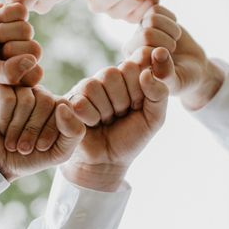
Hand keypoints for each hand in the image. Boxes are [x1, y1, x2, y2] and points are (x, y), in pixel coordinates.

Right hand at [0, 0, 42, 85]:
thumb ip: (8, 73)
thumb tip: (32, 61)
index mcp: (17, 72)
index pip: (36, 74)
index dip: (20, 69)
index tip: (1, 65)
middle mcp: (21, 53)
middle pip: (35, 51)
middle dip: (11, 48)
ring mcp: (19, 33)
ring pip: (27, 30)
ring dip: (4, 31)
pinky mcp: (14, 13)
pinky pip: (21, 11)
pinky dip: (5, 14)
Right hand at [0, 85, 85, 180]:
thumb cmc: (29, 158)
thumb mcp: (60, 152)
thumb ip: (73, 132)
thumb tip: (63, 106)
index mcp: (57, 106)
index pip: (64, 106)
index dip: (52, 129)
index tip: (42, 148)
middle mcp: (40, 94)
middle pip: (46, 101)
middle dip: (33, 130)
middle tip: (23, 148)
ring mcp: (20, 90)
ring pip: (26, 100)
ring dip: (16, 128)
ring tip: (11, 142)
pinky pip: (7, 99)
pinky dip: (3, 119)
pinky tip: (0, 127)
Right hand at [62, 50, 170, 190]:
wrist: (107, 161)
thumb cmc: (131, 137)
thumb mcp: (154, 118)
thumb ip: (159, 94)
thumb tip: (146, 73)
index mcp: (128, 76)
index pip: (132, 66)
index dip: (137, 91)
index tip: (137, 107)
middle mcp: (106, 78)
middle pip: (111, 73)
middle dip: (120, 101)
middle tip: (120, 115)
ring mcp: (86, 88)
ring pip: (93, 87)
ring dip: (104, 111)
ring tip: (106, 120)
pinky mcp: (69, 101)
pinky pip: (80, 102)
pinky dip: (91, 119)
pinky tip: (92, 125)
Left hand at [125, 5, 223, 109]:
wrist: (193, 67)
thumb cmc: (182, 79)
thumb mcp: (176, 83)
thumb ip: (165, 74)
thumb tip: (158, 52)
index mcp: (133, 66)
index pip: (143, 52)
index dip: (162, 56)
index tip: (170, 64)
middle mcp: (132, 48)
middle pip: (146, 34)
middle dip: (166, 42)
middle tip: (172, 50)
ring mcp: (140, 31)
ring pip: (151, 19)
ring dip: (170, 30)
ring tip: (174, 40)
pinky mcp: (149, 18)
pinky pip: (156, 9)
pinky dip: (170, 19)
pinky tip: (173, 31)